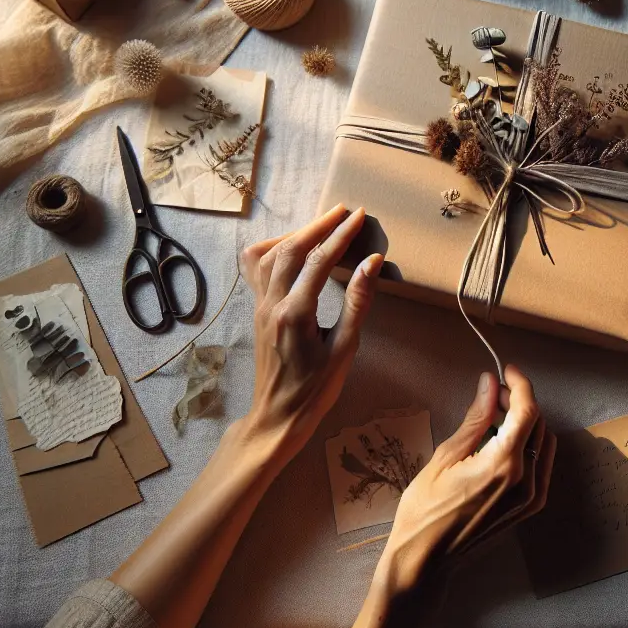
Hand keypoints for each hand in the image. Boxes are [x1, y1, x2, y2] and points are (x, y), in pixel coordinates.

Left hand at [235, 204, 381, 464]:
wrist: (277, 416)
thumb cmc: (315, 390)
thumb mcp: (344, 349)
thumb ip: (357, 303)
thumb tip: (372, 263)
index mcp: (296, 313)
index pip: (320, 260)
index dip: (341, 234)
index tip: (359, 216)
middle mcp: (272, 303)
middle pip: (291, 249)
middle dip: (318, 225)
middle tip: (343, 211)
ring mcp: (260, 306)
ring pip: (268, 254)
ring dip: (295, 234)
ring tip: (321, 225)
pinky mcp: (257, 311)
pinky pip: (256, 269)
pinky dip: (271, 249)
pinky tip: (288, 248)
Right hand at [376, 366, 554, 598]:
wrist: (426, 560)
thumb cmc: (425, 509)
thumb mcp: (446, 457)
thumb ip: (475, 419)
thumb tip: (488, 384)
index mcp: (504, 465)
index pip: (527, 411)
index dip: (520, 385)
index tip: (507, 370)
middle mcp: (526, 481)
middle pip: (537, 425)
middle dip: (519, 402)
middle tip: (493, 393)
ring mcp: (531, 498)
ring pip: (542, 444)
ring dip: (526, 424)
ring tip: (495, 417)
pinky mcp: (529, 509)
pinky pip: (540, 467)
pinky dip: (528, 447)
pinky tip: (502, 443)